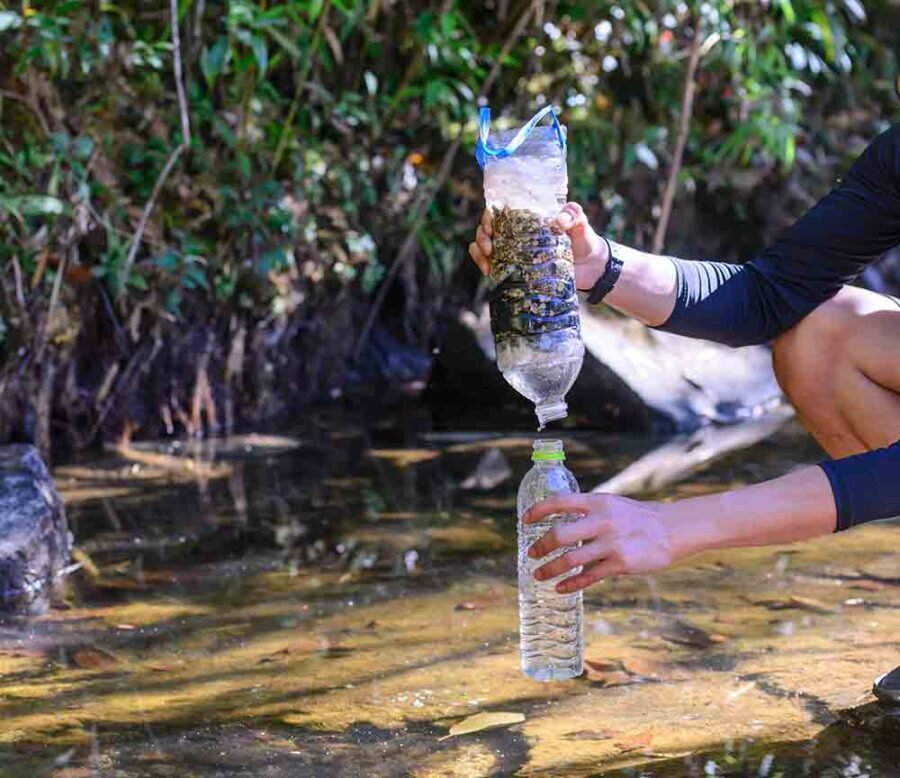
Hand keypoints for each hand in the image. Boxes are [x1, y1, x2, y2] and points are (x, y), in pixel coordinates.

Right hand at [468, 202, 609, 290]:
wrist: (590, 268)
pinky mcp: (513, 269)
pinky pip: (490, 264)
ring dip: (479, 250)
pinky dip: (482, 264)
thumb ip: (573, 216)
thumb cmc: (584, 239)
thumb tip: (558, 221)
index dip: (489, 215)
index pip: (500, 210)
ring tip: (488, 259)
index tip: (491, 225)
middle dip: (481, 234)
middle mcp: (515, 232)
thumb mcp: (580, 223)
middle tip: (490, 246)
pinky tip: (488, 271)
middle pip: (486, 228)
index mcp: (527, 217)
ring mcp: (512, 251)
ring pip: (483, 245)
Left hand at [523, 493, 675, 592]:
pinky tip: (561, 588)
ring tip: (539, 575)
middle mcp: (602, 521)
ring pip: (571, 560)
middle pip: (560, 535)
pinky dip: (572, 584)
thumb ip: (587, 512)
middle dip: (541, 546)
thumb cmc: (636, 517)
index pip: (559, 502)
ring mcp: (611, 543)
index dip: (538, 511)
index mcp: (597, 502)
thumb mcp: (610, 504)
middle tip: (531, 554)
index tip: (525, 521)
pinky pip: (589, 576)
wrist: (670, 530)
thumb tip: (559, 522)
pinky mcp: (620, 563)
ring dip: (550, 569)